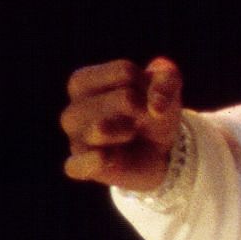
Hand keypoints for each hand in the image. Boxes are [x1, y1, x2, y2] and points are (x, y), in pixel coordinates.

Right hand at [62, 57, 183, 190]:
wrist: (159, 152)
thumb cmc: (151, 111)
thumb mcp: (167, 87)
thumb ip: (167, 80)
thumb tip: (156, 106)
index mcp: (83, 82)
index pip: (126, 72)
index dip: (148, 84)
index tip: (145, 95)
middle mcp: (73, 110)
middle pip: (124, 98)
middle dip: (143, 107)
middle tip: (141, 119)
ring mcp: (76, 140)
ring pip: (100, 129)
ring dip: (128, 130)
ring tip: (131, 134)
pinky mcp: (82, 168)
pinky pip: (77, 165)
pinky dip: (92, 161)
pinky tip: (108, 157)